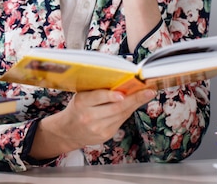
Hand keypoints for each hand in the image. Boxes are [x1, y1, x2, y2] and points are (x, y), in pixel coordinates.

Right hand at [29, 88, 156, 158]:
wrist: (68, 131)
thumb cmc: (77, 108)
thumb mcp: (82, 95)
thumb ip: (97, 90)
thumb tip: (121, 81)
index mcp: (81, 103)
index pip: (98, 97)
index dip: (111, 95)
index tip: (124, 92)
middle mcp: (89, 117)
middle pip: (116, 108)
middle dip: (135, 99)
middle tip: (149, 91)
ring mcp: (98, 128)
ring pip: (122, 115)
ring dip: (136, 104)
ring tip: (147, 94)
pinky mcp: (105, 135)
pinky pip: (121, 121)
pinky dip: (130, 111)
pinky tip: (136, 103)